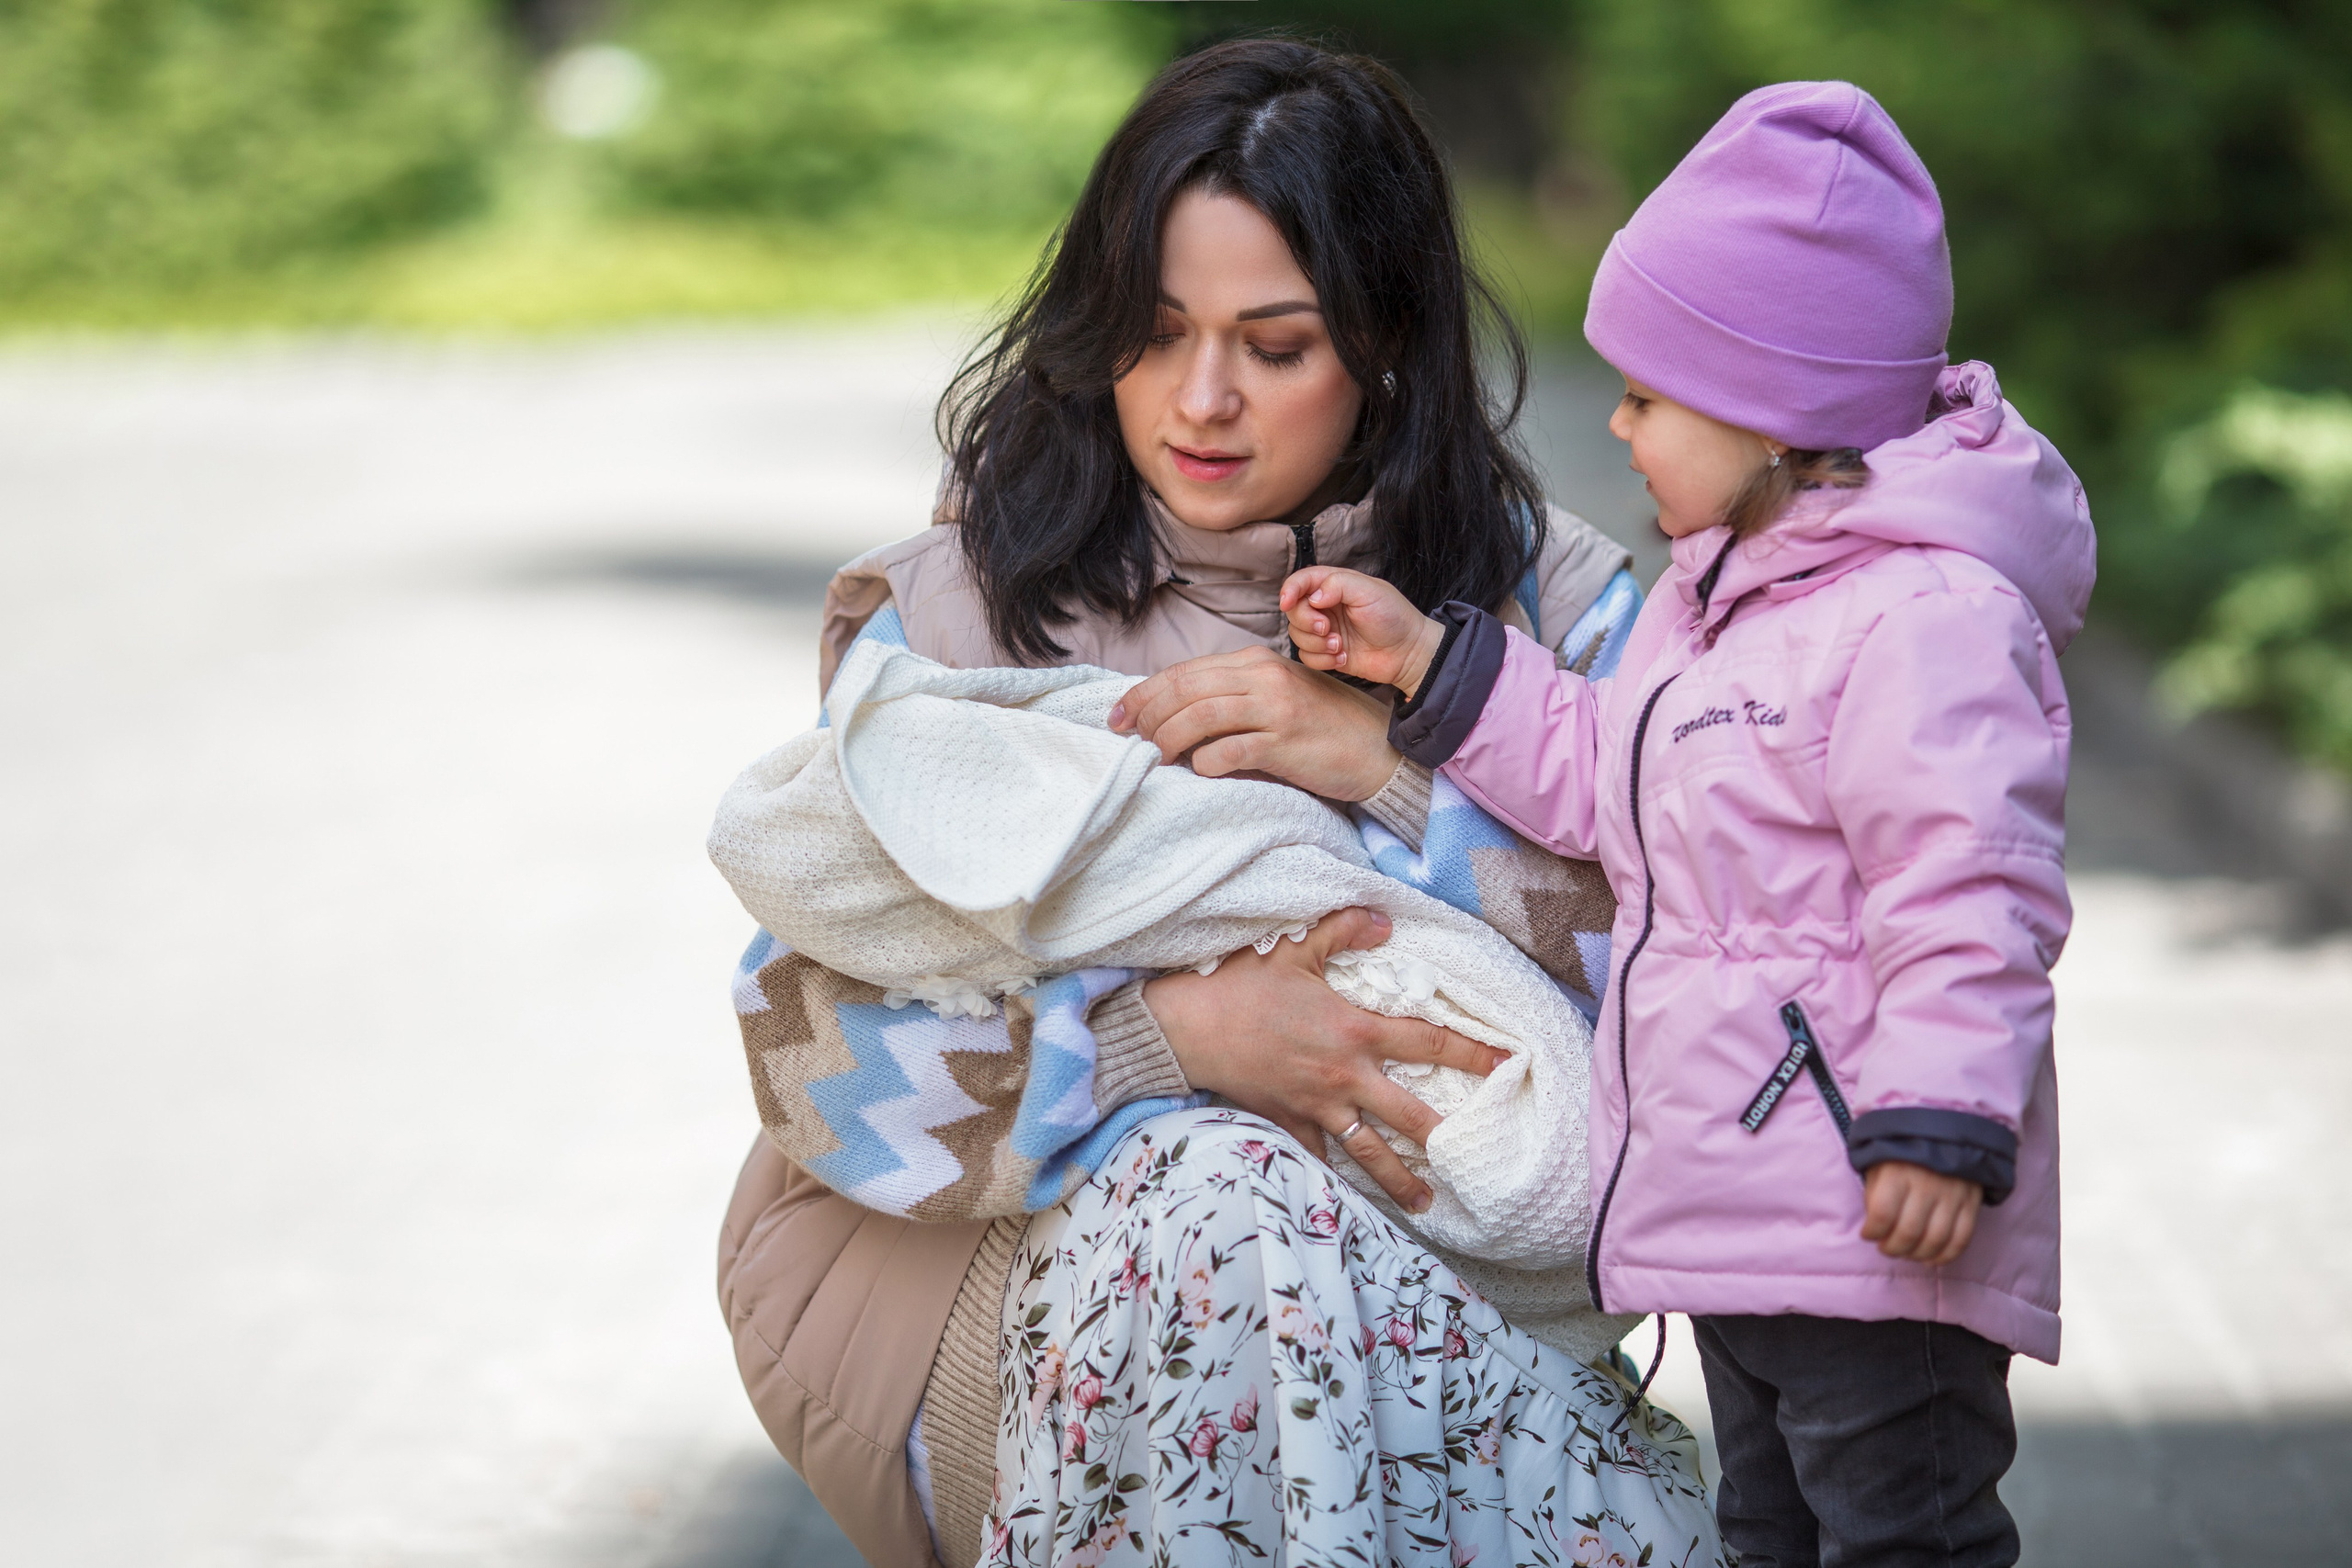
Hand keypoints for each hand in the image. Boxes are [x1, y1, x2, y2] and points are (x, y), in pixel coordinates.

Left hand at [1108, 645, 1401, 801]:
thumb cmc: (1321, 727)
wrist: (1377, 748)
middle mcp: (1262, 677)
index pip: (1184, 671)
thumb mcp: (1274, 697)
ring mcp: (1275, 708)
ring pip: (1200, 716)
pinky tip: (1201, 771)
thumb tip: (1174, 715)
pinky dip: (1206, 763)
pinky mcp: (1286, 742)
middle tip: (1129, 739)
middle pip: (1185, 689)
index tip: (1118, 716)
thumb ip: (1232, 696)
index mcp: (1254, 662)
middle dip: (1146, 715)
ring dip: (1169, 740)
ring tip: (1158, 758)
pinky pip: (1230, 750)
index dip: (1143, 693)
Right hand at [1142, 907, 1504, 1212]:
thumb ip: (1344, 929)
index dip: (1470, 1053)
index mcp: (1354, 1032)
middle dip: (1447, 1136)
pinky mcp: (1288, 1123)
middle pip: (1409, 1115)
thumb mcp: (1294, 948)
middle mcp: (1344, 1077)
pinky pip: (1318, 1158)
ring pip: (1369, 1152)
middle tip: (1478, 1157)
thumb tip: (1385, 919)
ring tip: (1427, 1201)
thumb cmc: (1239, 987)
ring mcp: (1317, 1107)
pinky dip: (1335, 1178)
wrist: (1186, 1029)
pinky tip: (1353, 1199)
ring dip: (1400, 1179)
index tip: (1505, 1065)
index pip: (1426, 1043)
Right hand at [1280, 566, 1445, 696]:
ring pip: (1297, 636)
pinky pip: (1307, 657)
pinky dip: (1323, 659)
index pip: (1301, 581)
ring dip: (1317, 643)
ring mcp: (1326, 631)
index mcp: (1334, 585)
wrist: (1408, 652)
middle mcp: (1326, 607)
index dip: (1289, 590)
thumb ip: (1337, 584)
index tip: (1287, 602)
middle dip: (1307, 622)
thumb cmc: (1393, 616)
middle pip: (1294, 611)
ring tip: (1340, 645)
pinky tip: (1344, 657)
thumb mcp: (1368, 590)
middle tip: (1328, 629)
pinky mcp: (1328, 654)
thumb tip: (1312, 597)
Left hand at [1860, 1161, 1982, 1265]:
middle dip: (1893, 1248)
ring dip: (1917, 1255)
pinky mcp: (1971, 1203)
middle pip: (1909, 1233)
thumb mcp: (1879, 1164)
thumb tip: (1876, 1229)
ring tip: (1906, 1253)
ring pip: (1935, 1240)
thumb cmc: (1902, 1151)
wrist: (1944, 1129)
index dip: (1872, 1232)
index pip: (1882, 1215)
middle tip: (1886, 1248)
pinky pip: (1961, 1238)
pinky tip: (1931, 1258)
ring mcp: (1952, 1195)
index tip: (1868, 1235)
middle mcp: (1926, 1184)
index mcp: (1897, 1172)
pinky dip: (1945, 1255)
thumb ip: (1875, 1195)